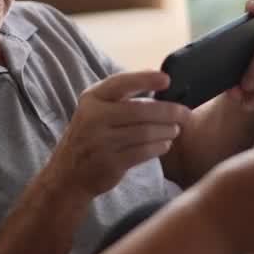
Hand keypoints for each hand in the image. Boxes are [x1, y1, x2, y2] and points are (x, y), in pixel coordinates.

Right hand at [49, 70, 191, 198]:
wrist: (68, 174)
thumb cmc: (90, 137)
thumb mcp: (95, 111)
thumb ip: (121, 99)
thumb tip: (161, 85)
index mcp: (92, 98)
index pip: (121, 83)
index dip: (145, 79)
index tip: (167, 80)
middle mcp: (94, 117)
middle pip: (140, 110)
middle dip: (169, 111)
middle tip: (185, 113)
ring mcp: (101, 141)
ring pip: (145, 132)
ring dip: (167, 130)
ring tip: (176, 129)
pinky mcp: (110, 162)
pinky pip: (144, 151)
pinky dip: (159, 147)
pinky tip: (165, 144)